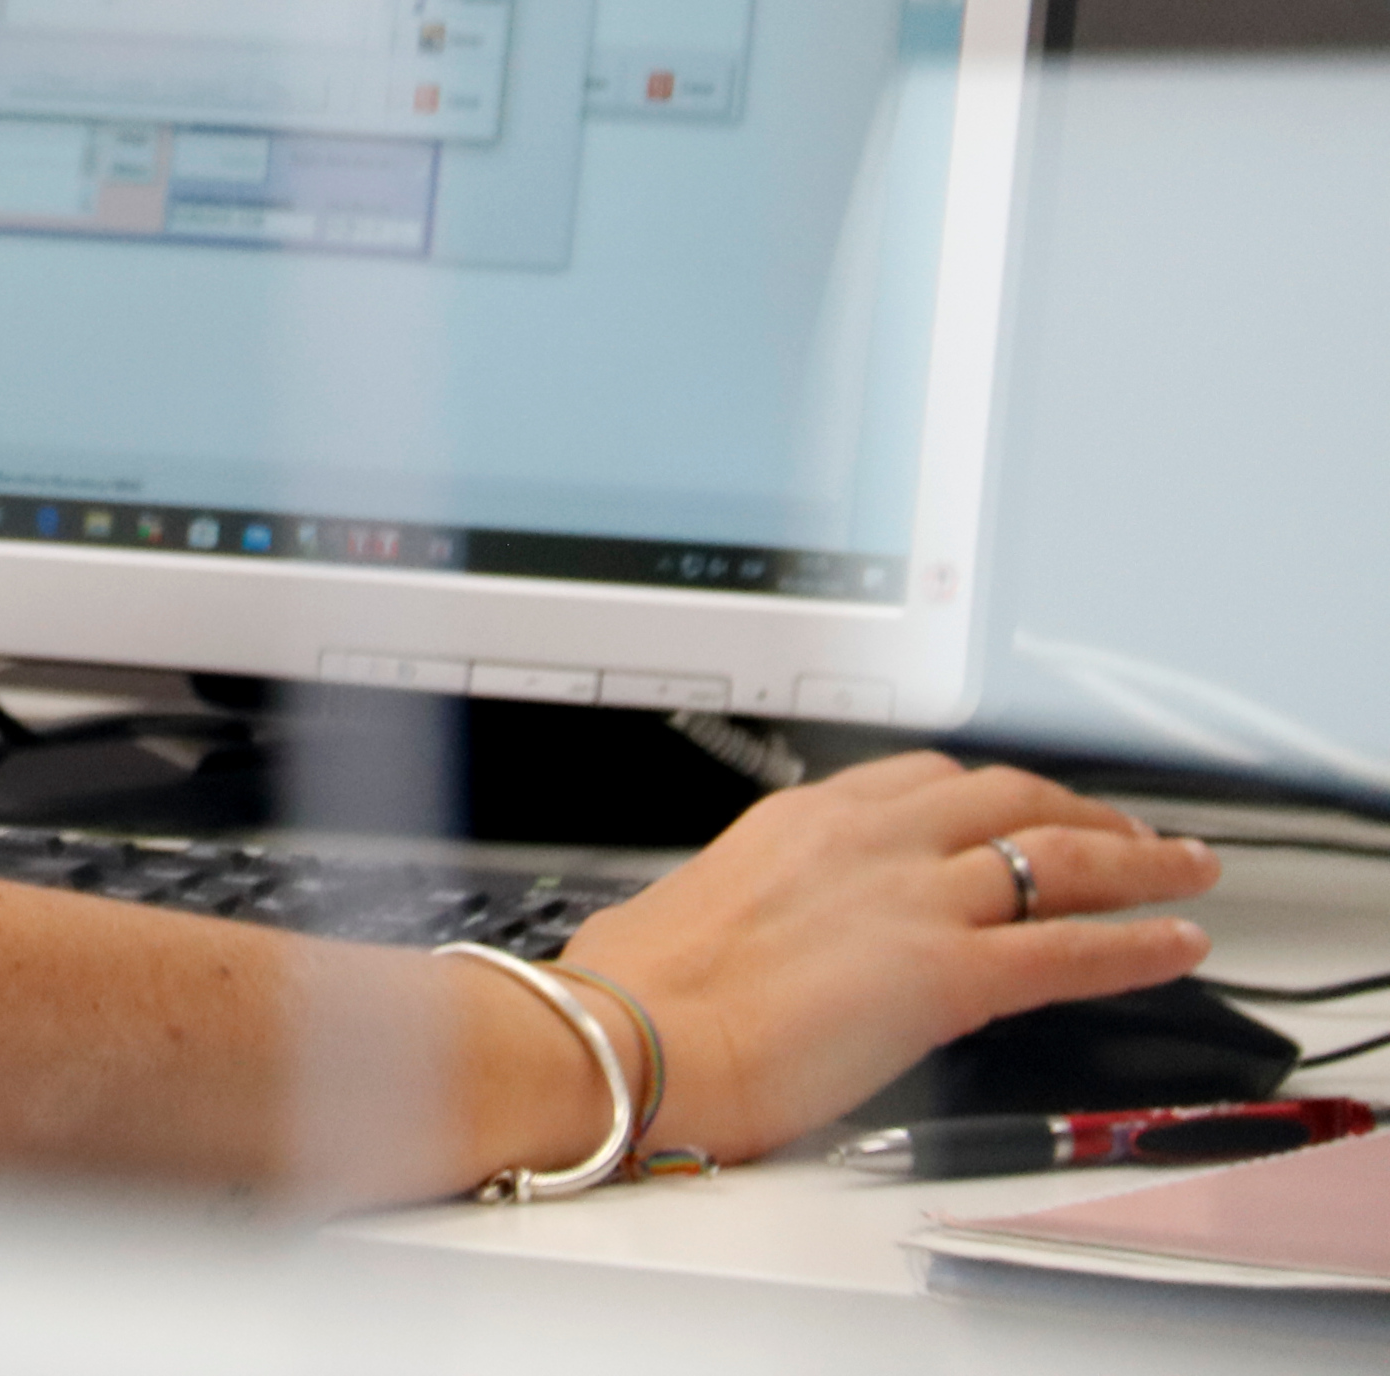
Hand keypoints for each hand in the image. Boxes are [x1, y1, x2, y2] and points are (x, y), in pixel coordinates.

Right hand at [552, 753, 1220, 1162]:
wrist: (633, 1036)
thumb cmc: (636, 990)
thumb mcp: (688, 906)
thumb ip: (742, 902)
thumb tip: (733, 932)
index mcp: (801, 821)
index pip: (923, 780)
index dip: (992, 791)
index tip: (1019, 803)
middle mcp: (868, 841)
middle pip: (1009, 798)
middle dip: (1082, 807)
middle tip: (1125, 827)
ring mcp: (914, 901)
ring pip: (1061, 856)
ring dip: (1139, 859)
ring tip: (1183, 867)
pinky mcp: (948, 975)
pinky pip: (1072, 948)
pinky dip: (1140, 943)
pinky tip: (1178, 944)